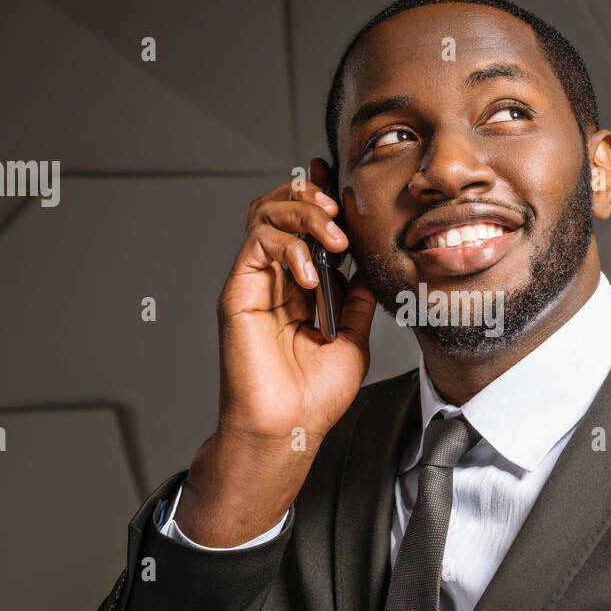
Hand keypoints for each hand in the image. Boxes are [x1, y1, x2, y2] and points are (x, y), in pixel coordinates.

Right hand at [176, 158, 377, 545]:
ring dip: (302, 215)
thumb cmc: (314, 397)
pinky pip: (257, 245)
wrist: (288, 429)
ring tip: (333, 237)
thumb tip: (372, 265)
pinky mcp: (238, 293)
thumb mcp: (354, 338)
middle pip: (279, 209)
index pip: (303, 226)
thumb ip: (358, 299)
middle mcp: (274, 279)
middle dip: (310, 197)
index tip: (338, 181)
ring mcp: (254, 283)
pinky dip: (288, 248)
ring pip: (264, 215)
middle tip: (338, 208)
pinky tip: (312, 276)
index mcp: (299, 287)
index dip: (317, 198)